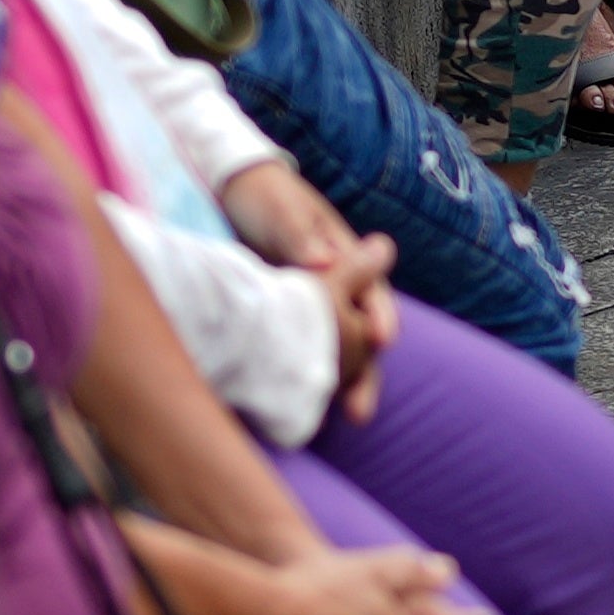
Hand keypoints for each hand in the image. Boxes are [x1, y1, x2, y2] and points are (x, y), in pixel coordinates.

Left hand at [220, 160, 404, 420]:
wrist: (231, 192)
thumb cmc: (264, 196)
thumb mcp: (282, 210)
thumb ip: (301, 235)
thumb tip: (327, 263)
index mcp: (345, 256)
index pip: (372, 293)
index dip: (380, 317)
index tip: (382, 341)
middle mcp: (338, 286)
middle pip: (362, 336)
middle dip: (365, 374)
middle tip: (361, 411)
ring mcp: (314, 306)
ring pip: (336, 353)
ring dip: (340, 387)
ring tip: (345, 422)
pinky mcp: (288, 321)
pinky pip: (303, 353)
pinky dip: (305, 380)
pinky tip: (299, 409)